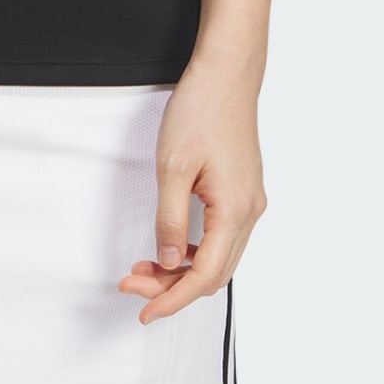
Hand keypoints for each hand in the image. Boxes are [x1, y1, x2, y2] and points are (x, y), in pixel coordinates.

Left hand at [117, 57, 266, 323]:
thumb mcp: (173, 167)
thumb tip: (168, 259)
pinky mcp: (243, 190)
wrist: (226, 73)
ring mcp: (249, 201)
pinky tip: (171, 244)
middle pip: (214, 272)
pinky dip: (195, 248)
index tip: (144, 310)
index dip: (172, 298)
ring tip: (145, 267)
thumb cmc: (201, 110)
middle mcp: (250, 212)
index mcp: (235, 211)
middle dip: (173, 287)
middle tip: (134, 285)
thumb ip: (170, 219)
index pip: (204, 275)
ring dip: (183, 268)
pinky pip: (222, 236)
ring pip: (219, 256)